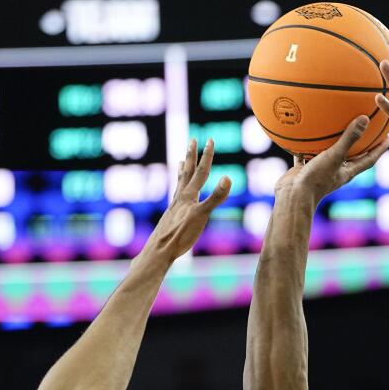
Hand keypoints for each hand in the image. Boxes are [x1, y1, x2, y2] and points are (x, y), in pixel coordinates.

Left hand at [143, 138, 231, 262]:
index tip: (210, 140)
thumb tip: (228, 177)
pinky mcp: (172, 216)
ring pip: (180, 183)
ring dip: (182, 170)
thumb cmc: (181, 234)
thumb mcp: (202, 215)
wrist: (160, 250)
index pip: (200, 171)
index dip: (207, 156)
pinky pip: (176, 196)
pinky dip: (178, 189)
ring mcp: (175, 206)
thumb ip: (216, 197)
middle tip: (193, 140)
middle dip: (191, 155)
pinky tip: (177, 194)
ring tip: (180, 161)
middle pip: (187, 171)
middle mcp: (180, 197)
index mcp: (188, 195)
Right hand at [274, 115, 388, 204]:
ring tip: (337, 127)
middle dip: (360, 145)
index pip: (369, 159)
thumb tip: (365, 119)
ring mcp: (320, 170)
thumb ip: (349, 138)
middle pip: (352, 156)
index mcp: (347, 171)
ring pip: (329, 154)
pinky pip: (307, 154)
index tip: (388, 138)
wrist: (293, 196)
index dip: (380, 149)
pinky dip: (306, 145)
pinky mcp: (305, 169)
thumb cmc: (317, 179)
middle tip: (367, 130)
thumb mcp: (335, 156)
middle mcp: (336, 171)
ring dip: (333, 143)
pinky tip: (303, 132)